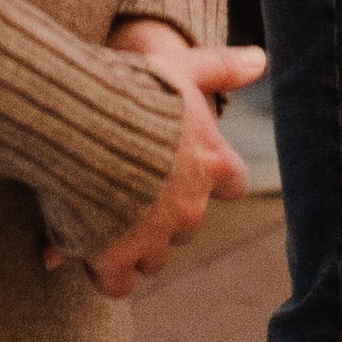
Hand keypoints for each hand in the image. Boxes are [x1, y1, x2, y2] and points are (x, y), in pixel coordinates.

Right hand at [45, 22, 266, 298]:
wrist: (79, 120)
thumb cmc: (131, 87)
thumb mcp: (181, 67)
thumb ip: (221, 67)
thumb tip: (262, 59)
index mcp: (213, 163)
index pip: (232, 184)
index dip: (210, 179)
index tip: (184, 168)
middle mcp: (191, 207)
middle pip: (187, 224)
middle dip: (163, 212)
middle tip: (129, 183)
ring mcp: (154, 237)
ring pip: (154, 256)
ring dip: (135, 242)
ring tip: (101, 211)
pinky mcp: (114, 258)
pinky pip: (118, 283)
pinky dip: (104, 271)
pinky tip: (84, 246)